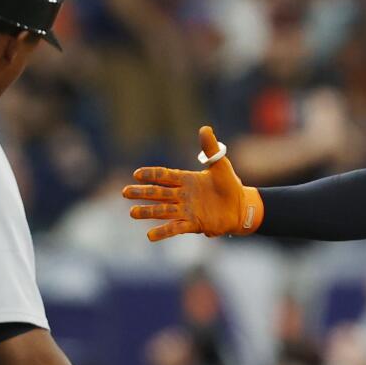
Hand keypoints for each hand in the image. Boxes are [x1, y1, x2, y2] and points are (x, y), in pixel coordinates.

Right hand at [123, 126, 263, 240]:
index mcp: (186, 180)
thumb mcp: (220, 165)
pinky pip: (175, 228)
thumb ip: (211, 148)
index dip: (151, 175)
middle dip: (142, 193)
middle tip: (125, 192)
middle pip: (158, 193)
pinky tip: (150, 236)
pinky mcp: (193, 224)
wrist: (240, 207)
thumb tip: (204, 128)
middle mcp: (182, 195)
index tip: (136, 174)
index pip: (165, 175)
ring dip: (148, 212)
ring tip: (132, 213)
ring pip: (163, 211)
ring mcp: (186, 210)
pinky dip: (163, 232)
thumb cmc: (229, 185)